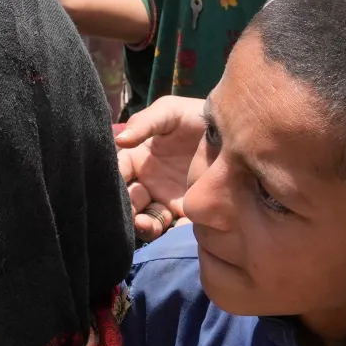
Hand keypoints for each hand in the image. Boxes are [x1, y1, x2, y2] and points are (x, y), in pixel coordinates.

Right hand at [115, 95, 206, 241]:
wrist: (233, 133)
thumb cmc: (195, 117)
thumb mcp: (169, 112)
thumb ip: (144, 124)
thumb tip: (120, 140)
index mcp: (136, 159)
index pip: (117, 173)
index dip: (112, 182)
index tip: (112, 189)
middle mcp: (147, 182)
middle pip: (128, 201)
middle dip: (125, 210)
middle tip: (132, 214)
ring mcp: (165, 199)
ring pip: (146, 219)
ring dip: (143, 225)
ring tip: (148, 225)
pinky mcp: (187, 212)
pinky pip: (175, 229)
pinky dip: (172, 233)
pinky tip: (178, 228)